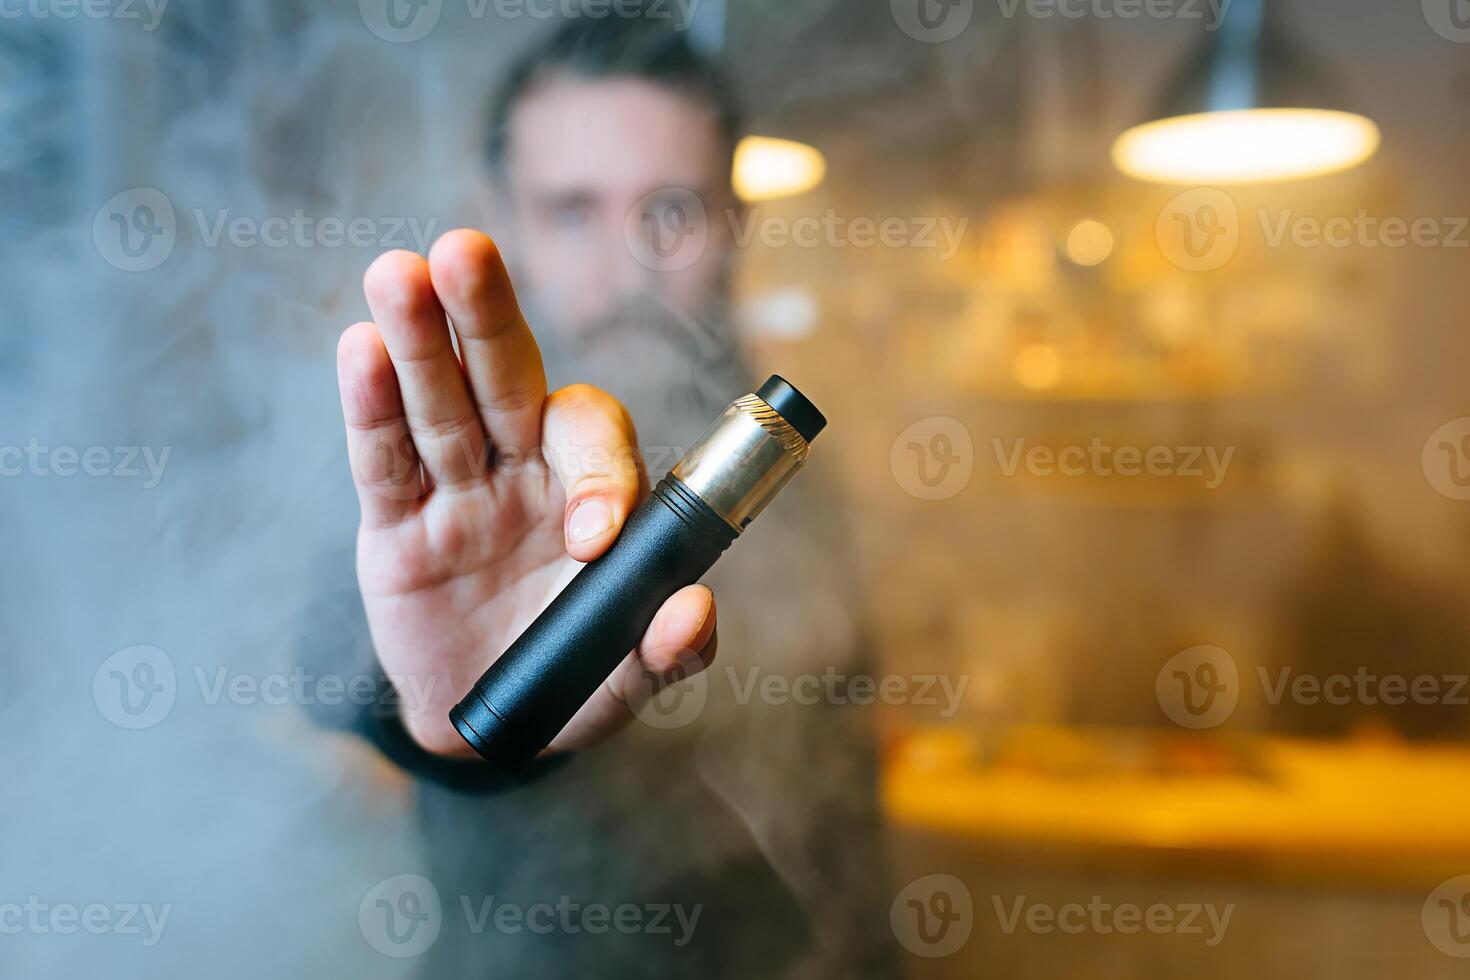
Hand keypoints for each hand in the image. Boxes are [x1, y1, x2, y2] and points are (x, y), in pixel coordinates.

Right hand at [335, 230, 717, 757]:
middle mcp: (522, 471)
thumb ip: (667, 650)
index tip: (589, 539)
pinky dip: (369, 408)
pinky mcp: (393, 526)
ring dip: (419, 341)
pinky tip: (361, 350)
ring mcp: (455, 491)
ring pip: (437, 404)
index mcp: (589, 494)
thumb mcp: (623, 679)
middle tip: (464, 252)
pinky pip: (382, 461)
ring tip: (397, 275)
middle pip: (507, 379)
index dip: (596, 474)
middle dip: (488, 316)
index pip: (592, 443)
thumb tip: (694, 608)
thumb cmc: (568, 683)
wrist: (484, 724)